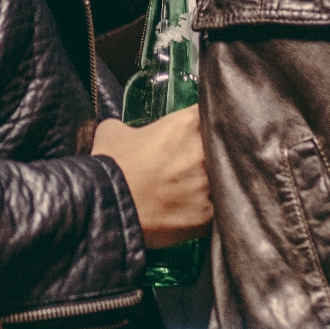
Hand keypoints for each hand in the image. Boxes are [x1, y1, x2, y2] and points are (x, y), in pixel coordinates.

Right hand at [89, 106, 210, 246]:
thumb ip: (130, 125)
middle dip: (211, 155)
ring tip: (188, 191)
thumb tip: (128, 133)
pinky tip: (188, 212)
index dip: (207, 122)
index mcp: (188, 124)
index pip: (212, 114)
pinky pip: (215, 210)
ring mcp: (210, 185)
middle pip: (223, 148)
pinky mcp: (208, 215)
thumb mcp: (112, 130)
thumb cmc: (108, 166)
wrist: (105, 206)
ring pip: (223, 181)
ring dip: (211, 184)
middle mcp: (205, 152)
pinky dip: (204, 211)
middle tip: (192, 164)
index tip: (199, 131)